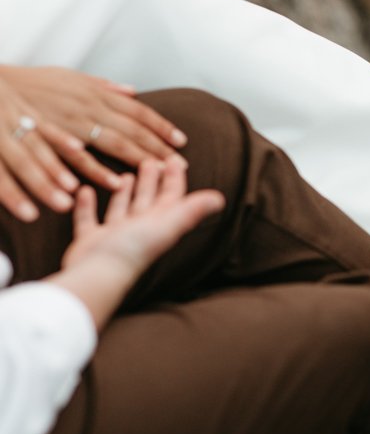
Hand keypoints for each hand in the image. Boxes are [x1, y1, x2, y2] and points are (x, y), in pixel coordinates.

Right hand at [0, 65, 187, 220]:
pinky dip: (98, 171)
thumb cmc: (33, 82)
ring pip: (112, 143)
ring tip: (162, 174)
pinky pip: (78, 158)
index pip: (137, 111)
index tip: (181, 141)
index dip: (161, 126)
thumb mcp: (72, 76)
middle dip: (158, 148)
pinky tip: (115, 183)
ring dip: (137, 160)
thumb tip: (132, 91)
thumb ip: (103, 86)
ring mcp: (72, 122)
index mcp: (95, 93)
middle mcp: (89, 107)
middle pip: (132, 130)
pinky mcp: (53, 138)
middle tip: (180, 165)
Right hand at [52, 158, 224, 330]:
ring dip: (124, 193)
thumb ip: (192, 210)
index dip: (175, 179)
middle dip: (151, 181)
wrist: (100, 274)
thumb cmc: (135, 247)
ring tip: (124, 175)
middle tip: (149, 160)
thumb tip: (220, 199)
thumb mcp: (167, 224)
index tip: (174, 159)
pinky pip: (89, 219)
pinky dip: (88, 205)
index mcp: (159, 223)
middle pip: (148, 200)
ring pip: (121, 209)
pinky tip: (86, 190)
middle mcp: (139, 229)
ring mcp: (115, 235)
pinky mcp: (91, 240)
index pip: (172, 196)